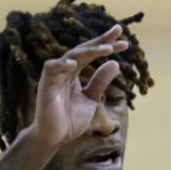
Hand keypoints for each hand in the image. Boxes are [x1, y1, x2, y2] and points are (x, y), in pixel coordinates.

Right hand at [28, 25, 128, 148]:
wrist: (55, 138)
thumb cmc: (70, 119)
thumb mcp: (91, 99)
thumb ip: (100, 82)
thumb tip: (115, 63)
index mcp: (75, 72)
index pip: (92, 54)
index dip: (107, 46)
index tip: (125, 43)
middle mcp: (65, 70)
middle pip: (83, 49)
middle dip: (101, 40)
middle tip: (119, 31)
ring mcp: (55, 76)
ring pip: (71, 55)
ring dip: (88, 51)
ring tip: (107, 48)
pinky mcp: (45, 85)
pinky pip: (51, 69)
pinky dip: (62, 64)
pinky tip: (75, 63)